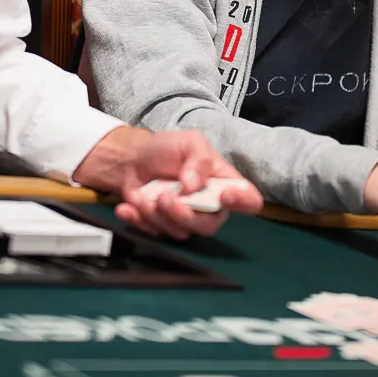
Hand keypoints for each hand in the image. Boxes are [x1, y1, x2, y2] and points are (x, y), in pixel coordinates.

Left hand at [74, 127, 263, 240]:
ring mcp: (186, 219)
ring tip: (142, 196)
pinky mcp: (163, 227)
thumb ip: (198, 160)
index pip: (249, 200)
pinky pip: (156, 234)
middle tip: (164, 198)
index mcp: (223, 184)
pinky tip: (128, 206)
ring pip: (180, 232)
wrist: (132, 159)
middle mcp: (209, 207)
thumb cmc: (167, 149)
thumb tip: (195, 185)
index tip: (223, 196)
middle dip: (185, 215)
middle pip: (209, 225)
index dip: (243, 203)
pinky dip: (139, 220)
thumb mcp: (189, 142)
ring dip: (157, 214)